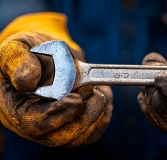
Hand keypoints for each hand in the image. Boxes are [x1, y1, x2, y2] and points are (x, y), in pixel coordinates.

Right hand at [0, 31, 112, 146]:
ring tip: (95, 90)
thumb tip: (28, 79)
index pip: (35, 124)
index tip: (76, 99)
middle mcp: (40, 123)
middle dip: (83, 117)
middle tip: (93, 93)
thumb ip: (17, 62)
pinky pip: (96, 128)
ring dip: (96, 112)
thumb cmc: (30, 54)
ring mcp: (61, 125)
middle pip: (63, 137)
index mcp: (19, 109)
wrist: (48, 55)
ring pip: (83, 135)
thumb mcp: (17, 49)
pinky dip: (105, 111)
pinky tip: (100, 93)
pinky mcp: (79, 122)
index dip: (57, 114)